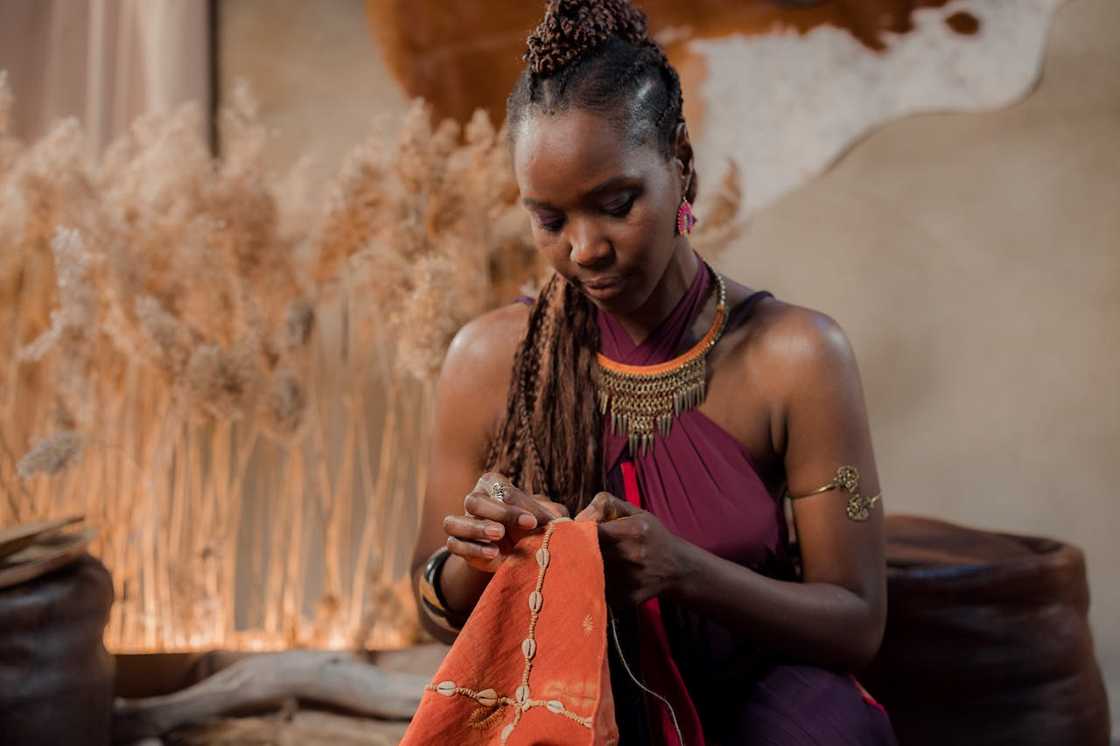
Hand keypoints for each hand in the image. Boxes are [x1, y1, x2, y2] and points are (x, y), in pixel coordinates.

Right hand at [443, 472, 568, 572]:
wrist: (524, 554)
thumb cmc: (536, 528)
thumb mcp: (548, 518)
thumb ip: (550, 514)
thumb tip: (553, 518)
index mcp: (494, 485)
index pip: (498, 488)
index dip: (514, 505)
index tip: (532, 522)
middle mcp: (476, 500)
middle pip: (473, 501)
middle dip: (494, 515)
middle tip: (507, 531)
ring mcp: (464, 523)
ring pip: (453, 522)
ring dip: (475, 530)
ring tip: (497, 542)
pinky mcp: (459, 545)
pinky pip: (453, 544)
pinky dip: (471, 549)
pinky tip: (493, 554)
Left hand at [577, 491, 689, 606]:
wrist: (677, 568)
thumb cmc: (651, 535)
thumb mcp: (635, 511)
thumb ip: (605, 504)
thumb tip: (579, 516)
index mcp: (632, 531)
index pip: (591, 530)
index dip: (577, 532)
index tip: (574, 532)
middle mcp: (631, 556)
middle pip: (586, 553)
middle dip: (576, 550)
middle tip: (574, 547)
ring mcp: (629, 580)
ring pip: (589, 572)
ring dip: (584, 567)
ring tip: (591, 560)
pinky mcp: (625, 598)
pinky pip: (598, 589)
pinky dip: (595, 583)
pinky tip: (603, 577)